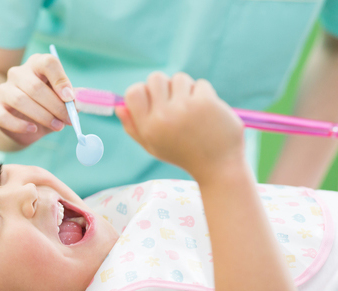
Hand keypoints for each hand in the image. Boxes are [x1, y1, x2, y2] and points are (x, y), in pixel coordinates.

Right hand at [0, 53, 73, 146]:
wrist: (20, 120)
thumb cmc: (45, 105)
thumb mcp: (60, 99)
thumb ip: (70, 99)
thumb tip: (81, 102)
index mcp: (37, 65)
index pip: (48, 63)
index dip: (60, 80)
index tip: (70, 98)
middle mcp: (18, 73)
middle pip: (35, 86)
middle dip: (55, 106)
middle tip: (68, 120)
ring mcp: (4, 89)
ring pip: (20, 100)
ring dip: (42, 116)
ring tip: (57, 126)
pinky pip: (2, 115)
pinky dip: (19, 125)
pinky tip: (33, 129)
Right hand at [116, 72, 245, 182]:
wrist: (217, 166)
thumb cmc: (182, 155)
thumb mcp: (152, 146)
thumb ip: (133, 128)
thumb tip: (119, 107)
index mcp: (148, 127)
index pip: (133, 92)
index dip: (143, 91)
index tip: (153, 99)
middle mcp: (163, 116)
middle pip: (155, 78)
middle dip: (165, 86)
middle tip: (174, 100)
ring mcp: (185, 108)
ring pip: (179, 78)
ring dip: (185, 89)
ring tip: (191, 107)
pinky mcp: (206, 102)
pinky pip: (200, 84)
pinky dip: (203, 94)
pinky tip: (206, 111)